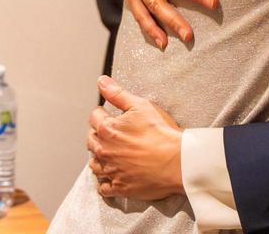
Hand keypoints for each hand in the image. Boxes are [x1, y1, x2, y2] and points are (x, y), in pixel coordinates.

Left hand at [87, 76, 183, 199]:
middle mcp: (104, 151)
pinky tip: (112, 176)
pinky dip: (105, 181)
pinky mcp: (119, 187)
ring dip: (99, 158)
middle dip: (98, 135)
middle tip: (112, 133)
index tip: (109, 114)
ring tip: (110, 154)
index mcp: (107, 129)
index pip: (94, 117)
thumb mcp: (141, 106)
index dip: (102, 113)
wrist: (177, 161)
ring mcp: (111, 171)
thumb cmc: (161, 132)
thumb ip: (118, 94)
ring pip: (94, 164)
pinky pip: (103, 187)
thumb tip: (101, 81)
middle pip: (91, 141)